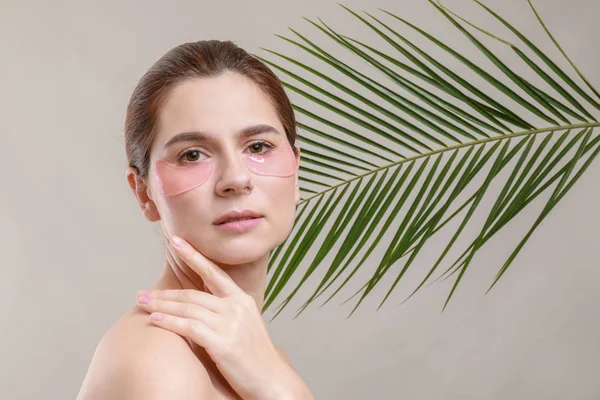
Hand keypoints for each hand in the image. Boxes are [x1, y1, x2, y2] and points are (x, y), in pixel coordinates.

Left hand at [135, 235, 307, 399]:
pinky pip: (189, 327)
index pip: (213, 272)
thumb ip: (227, 311)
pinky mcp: (223, 342)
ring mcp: (230, 324)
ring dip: (161, 306)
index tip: (177, 242)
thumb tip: (202, 305)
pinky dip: (170, 322)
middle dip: (164, 293)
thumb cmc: (255, 356)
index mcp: (242, 300)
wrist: (272, 380)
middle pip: (192, 295)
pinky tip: (156, 319)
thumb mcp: (246, 325)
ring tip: (142, 303)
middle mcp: (236, 307)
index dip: (193, 256)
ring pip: (187, 308)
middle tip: (142, 292)